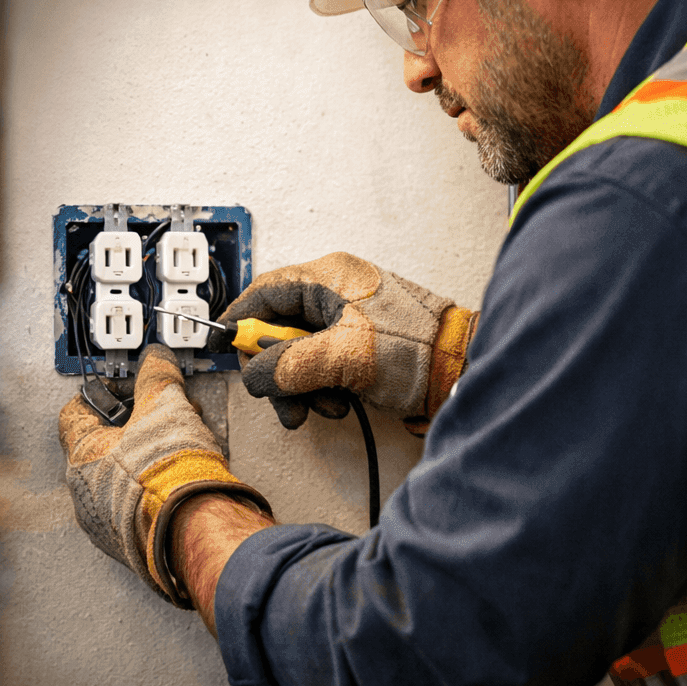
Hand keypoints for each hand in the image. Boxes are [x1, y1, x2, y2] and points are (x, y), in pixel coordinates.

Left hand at [58, 344, 271, 605]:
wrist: (198, 528)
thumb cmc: (171, 474)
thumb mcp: (165, 406)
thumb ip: (156, 377)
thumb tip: (155, 360)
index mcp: (81, 457)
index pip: (74, 412)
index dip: (102, 393)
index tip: (124, 388)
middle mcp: (85, 494)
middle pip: (103, 446)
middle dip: (135, 427)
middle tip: (162, 418)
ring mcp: (107, 522)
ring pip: (121, 478)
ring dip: (147, 459)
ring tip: (181, 448)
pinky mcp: (133, 542)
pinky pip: (138, 506)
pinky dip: (156, 490)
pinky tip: (182, 479)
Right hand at [214, 252, 475, 430]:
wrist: (465, 372)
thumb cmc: (418, 350)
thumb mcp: (343, 357)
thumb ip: (288, 365)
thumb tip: (254, 375)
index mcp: (329, 279)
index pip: (266, 292)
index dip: (240, 321)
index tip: (222, 347)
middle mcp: (335, 295)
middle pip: (278, 329)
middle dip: (276, 370)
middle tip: (282, 397)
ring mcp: (348, 322)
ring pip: (297, 354)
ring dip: (301, 387)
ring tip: (323, 406)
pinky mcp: (359, 348)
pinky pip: (321, 367)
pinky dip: (322, 389)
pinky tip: (339, 404)